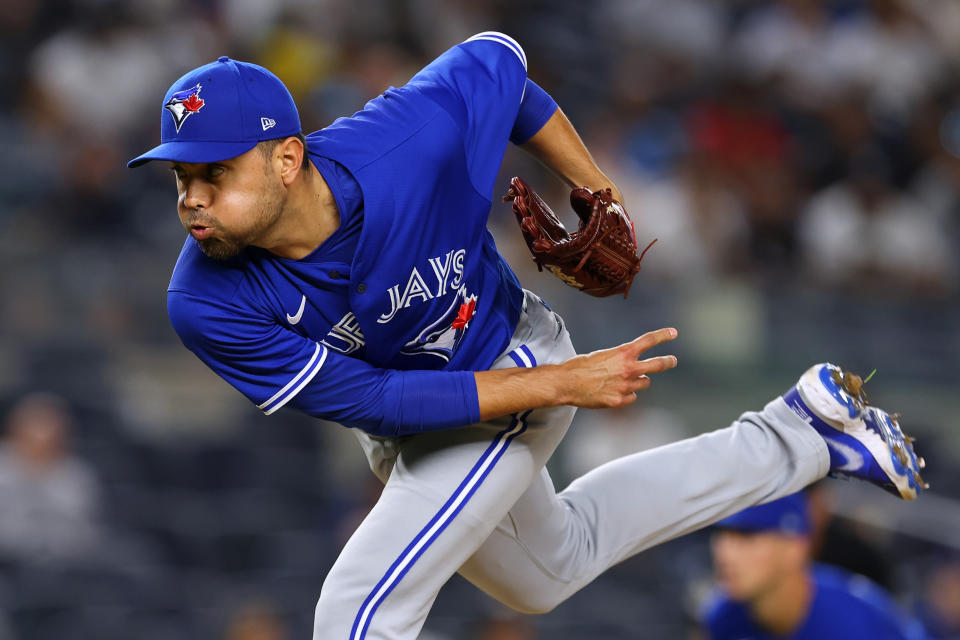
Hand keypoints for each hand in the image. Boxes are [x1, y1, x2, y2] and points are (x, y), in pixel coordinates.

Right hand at [558, 327, 677, 408]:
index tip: (673, 333)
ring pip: (644, 382)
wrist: (567, 384)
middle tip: (672, 360)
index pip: (649, 341)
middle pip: (658, 364)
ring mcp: (626, 386)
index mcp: (623, 353)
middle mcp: (628, 369)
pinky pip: (632, 397)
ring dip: (638, 381)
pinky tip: (615, 391)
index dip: (663, 336)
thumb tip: (628, 364)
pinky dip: (627, 394)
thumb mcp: (601, 355)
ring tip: (623, 380)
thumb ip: (618, 359)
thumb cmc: (579, 367)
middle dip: (668, 361)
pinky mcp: (620, 401)